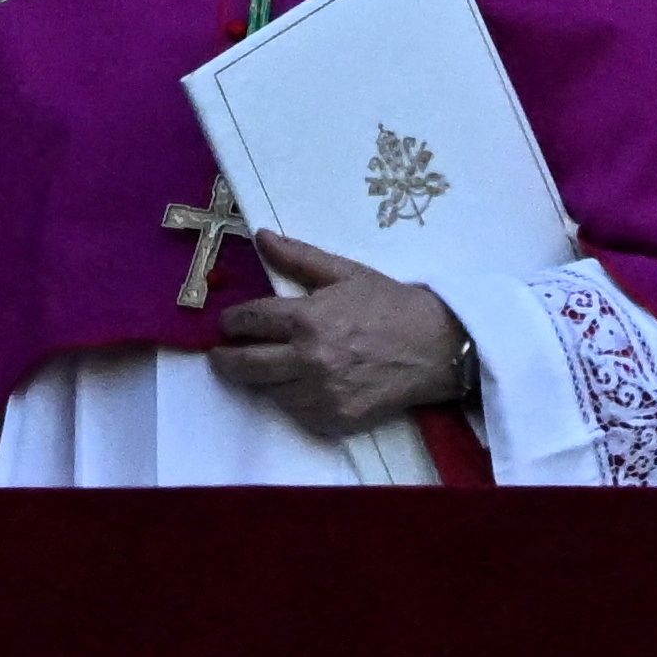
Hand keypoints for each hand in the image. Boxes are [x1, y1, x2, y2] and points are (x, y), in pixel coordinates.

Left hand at [213, 231, 470, 434]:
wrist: (436, 347)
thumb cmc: (390, 304)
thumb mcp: (345, 272)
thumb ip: (297, 257)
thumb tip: (260, 237)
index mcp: (307, 319)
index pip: (249, 322)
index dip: (232, 322)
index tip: (228, 324)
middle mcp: (309, 359)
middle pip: (245, 365)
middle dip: (225, 359)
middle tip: (220, 354)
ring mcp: (322, 394)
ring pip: (269, 391)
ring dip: (261, 379)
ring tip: (262, 366)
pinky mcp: (336, 419)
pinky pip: (296, 412)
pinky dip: (290, 399)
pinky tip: (295, 384)